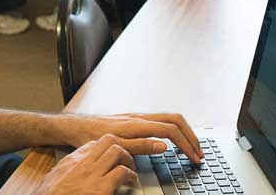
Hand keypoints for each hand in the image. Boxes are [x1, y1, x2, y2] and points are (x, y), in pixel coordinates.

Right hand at [32, 134, 136, 194]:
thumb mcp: (53, 178)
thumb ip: (64, 171)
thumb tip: (68, 172)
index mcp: (71, 161)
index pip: (92, 144)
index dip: (104, 149)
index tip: (109, 157)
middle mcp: (83, 163)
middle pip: (107, 140)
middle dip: (120, 147)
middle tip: (124, 160)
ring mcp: (93, 174)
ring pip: (117, 151)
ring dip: (127, 159)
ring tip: (130, 169)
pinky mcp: (102, 188)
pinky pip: (122, 172)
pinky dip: (130, 176)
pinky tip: (131, 182)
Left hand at [58, 113, 203, 163]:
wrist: (76, 126)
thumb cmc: (91, 136)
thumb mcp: (115, 145)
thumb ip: (141, 145)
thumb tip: (164, 145)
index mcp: (137, 123)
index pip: (171, 130)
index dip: (186, 144)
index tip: (194, 158)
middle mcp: (139, 117)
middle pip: (175, 119)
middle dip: (191, 135)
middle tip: (199, 152)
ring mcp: (137, 116)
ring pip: (169, 117)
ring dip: (184, 131)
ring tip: (191, 146)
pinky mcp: (134, 119)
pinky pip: (161, 120)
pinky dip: (173, 128)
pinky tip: (173, 140)